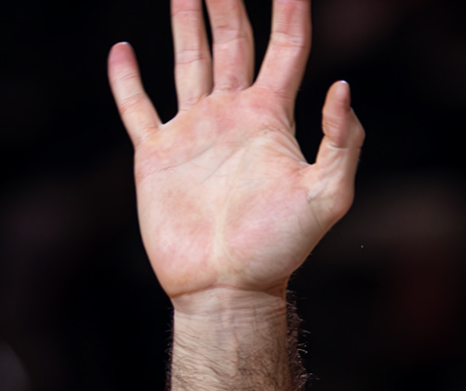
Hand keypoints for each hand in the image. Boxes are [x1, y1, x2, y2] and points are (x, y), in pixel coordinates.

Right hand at [107, 0, 363, 311]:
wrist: (226, 287)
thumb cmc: (280, 249)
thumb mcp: (327, 197)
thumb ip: (342, 143)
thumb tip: (342, 86)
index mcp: (272, 119)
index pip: (286, 50)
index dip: (289, 11)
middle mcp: (233, 117)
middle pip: (232, 42)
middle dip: (228, 3)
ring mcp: (193, 132)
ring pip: (187, 61)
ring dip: (186, 23)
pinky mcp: (156, 155)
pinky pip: (138, 107)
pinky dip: (126, 80)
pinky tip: (122, 50)